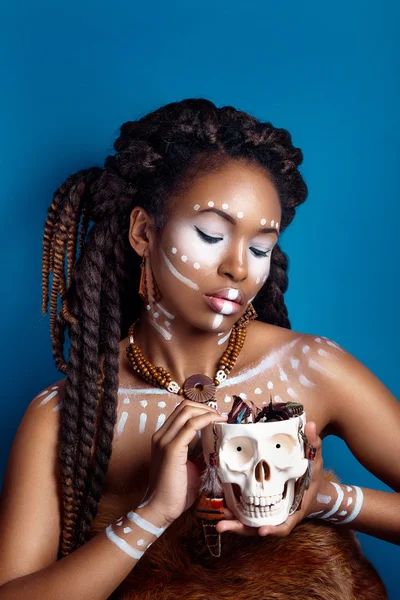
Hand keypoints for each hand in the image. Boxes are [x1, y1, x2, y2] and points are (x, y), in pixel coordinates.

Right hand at [146, 399, 227, 524]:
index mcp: (163, 438)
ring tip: (222, 418)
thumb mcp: (192, 467)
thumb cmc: (176, 491)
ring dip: (207, 411)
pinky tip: (217, 423)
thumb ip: (200, 453)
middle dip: (206, 407)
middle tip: (221, 416)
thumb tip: (217, 443)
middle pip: (184, 407)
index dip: (201, 410)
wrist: (160, 509)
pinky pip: (191, 425)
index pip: (182, 412)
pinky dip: (206, 420)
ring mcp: (164, 440)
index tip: (218, 417)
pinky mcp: (171, 449)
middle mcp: (161, 435)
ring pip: (187, 411)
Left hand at [216, 421, 323, 536]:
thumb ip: (313, 444)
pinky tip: (221, 510)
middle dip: (242, 528)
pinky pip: (248, 515)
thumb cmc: (314, 475)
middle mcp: (281, 515)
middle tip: (222, 525)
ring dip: (234, 524)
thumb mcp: (315, 460)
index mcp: (295, 509)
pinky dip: (236, 515)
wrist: (315, 489)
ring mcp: (270, 513)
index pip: (285, 525)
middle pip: (261, 528)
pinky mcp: (262, 509)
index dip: (274, 529)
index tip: (262, 530)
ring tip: (218, 522)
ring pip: (251, 524)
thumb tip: (310, 424)